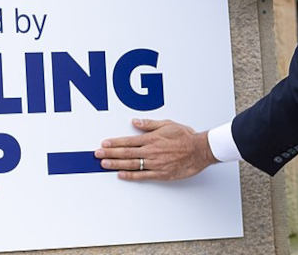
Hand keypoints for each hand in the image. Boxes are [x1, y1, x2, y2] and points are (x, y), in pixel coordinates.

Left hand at [94, 118, 217, 180]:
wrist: (199, 150)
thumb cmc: (185, 136)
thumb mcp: (167, 124)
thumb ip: (149, 124)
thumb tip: (135, 122)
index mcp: (151, 139)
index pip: (127, 141)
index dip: (114, 143)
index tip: (103, 144)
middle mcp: (151, 152)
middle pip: (125, 153)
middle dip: (109, 153)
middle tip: (97, 154)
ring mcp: (155, 164)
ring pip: (131, 165)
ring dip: (116, 165)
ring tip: (104, 164)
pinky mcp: (161, 174)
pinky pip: (143, 176)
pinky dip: (131, 176)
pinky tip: (121, 175)